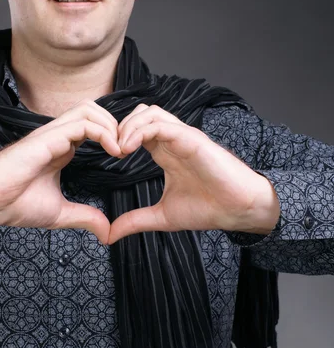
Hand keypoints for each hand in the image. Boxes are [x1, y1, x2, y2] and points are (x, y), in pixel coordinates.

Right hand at [0, 99, 120, 243]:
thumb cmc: (14, 204)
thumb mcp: (59, 213)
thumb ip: (84, 217)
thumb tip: (106, 231)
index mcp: (61, 148)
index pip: (92, 127)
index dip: (112, 136)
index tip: (125, 157)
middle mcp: (58, 136)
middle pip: (92, 110)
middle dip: (115, 124)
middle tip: (127, 149)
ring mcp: (52, 134)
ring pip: (89, 109)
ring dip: (111, 125)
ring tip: (121, 148)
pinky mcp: (48, 137)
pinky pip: (82, 123)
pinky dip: (103, 132)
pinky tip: (113, 151)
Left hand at [109, 104, 280, 243]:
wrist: (239, 211)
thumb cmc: (208, 209)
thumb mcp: (162, 216)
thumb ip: (135, 221)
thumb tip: (109, 235)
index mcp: (165, 151)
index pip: (137, 129)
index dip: (118, 137)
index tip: (107, 157)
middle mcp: (173, 139)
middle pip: (140, 114)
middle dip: (120, 126)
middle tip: (110, 150)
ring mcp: (182, 136)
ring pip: (150, 112)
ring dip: (129, 125)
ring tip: (119, 148)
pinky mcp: (192, 138)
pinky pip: (162, 124)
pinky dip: (141, 131)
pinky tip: (129, 148)